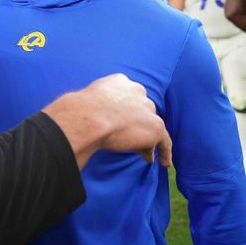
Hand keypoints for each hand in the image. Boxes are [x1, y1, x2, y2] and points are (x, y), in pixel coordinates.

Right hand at [43, 73, 171, 168]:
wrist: (88, 118)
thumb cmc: (80, 111)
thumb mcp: (87, 101)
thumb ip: (95, 106)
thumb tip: (88, 120)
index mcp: (120, 82)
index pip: (129, 97)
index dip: (128, 111)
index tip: (124, 121)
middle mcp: (137, 91)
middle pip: (143, 110)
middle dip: (139, 124)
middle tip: (132, 139)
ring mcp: (147, 109)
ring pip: (151, 126)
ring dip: (147, 139)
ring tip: (145, 154)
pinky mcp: (155, 127)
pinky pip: (164, 141)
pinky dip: (165, 152)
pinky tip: (164, 162)